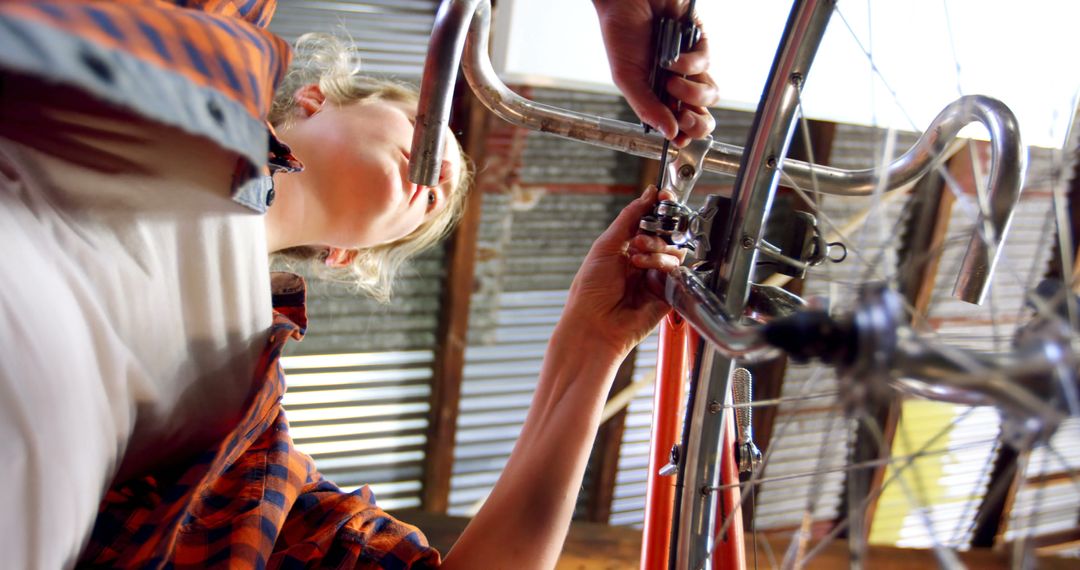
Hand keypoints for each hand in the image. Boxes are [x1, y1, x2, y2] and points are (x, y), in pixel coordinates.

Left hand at [560, 186, 685, 356]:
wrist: (594, 324)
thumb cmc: (590, 289)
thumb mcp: (606, 244)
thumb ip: (629, 217)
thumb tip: (649, 193)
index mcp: (626, 247)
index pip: (650, 221)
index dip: (659, 208)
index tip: (664, 198)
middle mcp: (643, 261)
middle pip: (666, 234)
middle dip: (656, 232)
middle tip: (639, 240)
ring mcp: (655, 277)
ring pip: (674, 251)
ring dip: (657, 250)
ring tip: (637, 260)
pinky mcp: (667, 294)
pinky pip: (677, 271)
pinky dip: (664, 266)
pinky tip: (647, 271)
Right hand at [593, 0, 718, 146]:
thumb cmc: (620, 34)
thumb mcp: (626, 77)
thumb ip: (646, 107)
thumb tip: (668, 134)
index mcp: (658, 96)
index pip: (679, 124)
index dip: (684, 135)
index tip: (679, 139)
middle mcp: (678, 83)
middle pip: (702, 114)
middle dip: (697, 123)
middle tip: (683, 116)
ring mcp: (691, 64)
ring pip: (710, 93)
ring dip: (692, 94)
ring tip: (672, 82)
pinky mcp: (699, 42)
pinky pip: (705, 63)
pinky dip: (689, 64)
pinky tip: (671, 58)